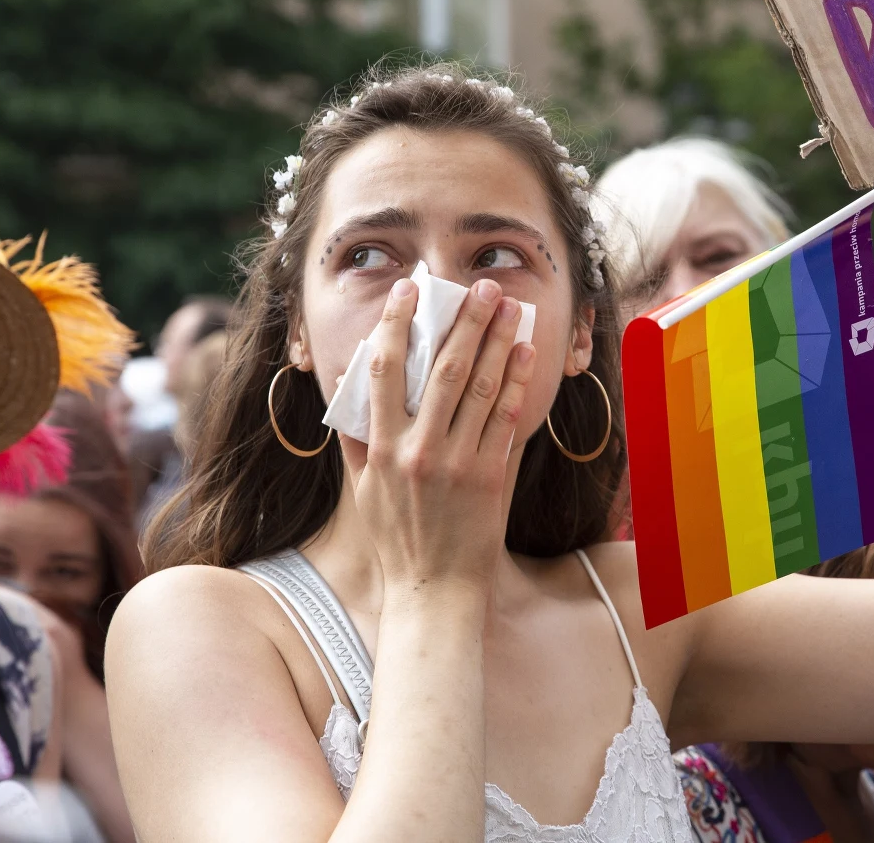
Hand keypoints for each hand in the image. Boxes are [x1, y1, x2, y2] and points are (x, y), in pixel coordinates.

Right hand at [339, 277, 536, 595]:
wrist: (434, 589)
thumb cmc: (397, 538)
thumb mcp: (363, 488)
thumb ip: (355, 437)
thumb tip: (349, 384)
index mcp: (383, 448)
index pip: (386, 371)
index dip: (398, 325)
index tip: (409, 290)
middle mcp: (419, 450)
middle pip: (444, 369)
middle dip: (464, 321)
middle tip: (479, 285)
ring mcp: (458, 462)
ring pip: (481, 387)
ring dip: (497, 341)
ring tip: (508, 305)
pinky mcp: (491, 476)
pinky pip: (505, 418)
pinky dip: (515, 382)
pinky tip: (524, 353)